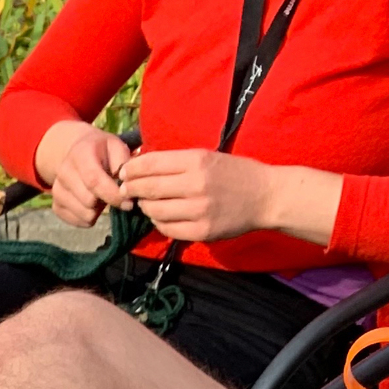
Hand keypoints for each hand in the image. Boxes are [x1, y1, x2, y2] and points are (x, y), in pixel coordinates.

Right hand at [33, 121, 130, 228]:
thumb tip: (128, 190)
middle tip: (112, 192)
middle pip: (89, 201)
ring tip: (101, 196)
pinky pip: (78, 221)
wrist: (77, 152)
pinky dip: (90, 217)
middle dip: (106, 201)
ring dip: (99, 210)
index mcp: (80, 154)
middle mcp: (64, 172)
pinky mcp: (56, 206)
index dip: (112, 195)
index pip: (93, 181)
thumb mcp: (117, 147)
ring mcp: (57, 190)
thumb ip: (124, 165)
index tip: (128, 202)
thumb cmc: (103, 151)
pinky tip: (92, 204)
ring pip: (85, 215)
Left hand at [115, 148, 279, 241]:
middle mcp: (196, 185)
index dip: (132, 169)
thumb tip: (142, 165)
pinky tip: (161, 216)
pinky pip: (168, 229)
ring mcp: (198, 210)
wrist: (265, 196)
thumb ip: (177, 163)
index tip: (124, 173)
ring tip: (145, 203)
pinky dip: (159, 222)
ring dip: (146, 207)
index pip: (152, 164)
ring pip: (155, 211)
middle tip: (125, 191)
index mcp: (197, 161)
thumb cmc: (234, 173)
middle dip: (132, 189)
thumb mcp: (208, 157)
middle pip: (149, 188)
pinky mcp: (201, 231)